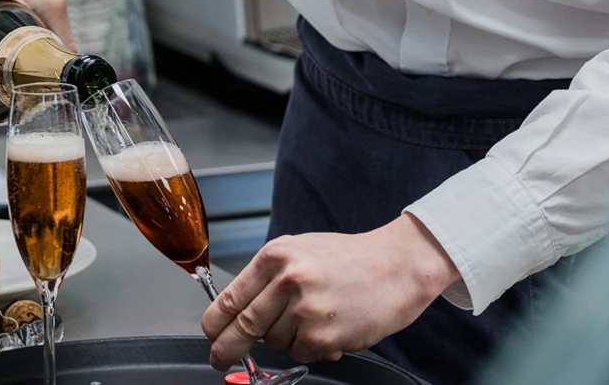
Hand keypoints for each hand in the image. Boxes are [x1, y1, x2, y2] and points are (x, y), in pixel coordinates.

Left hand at [201, 214, 459, 367]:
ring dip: (287, 339)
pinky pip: (300, 354)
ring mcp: (304, 310)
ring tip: (315, 317)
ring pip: (274, 343)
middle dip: (227, 349)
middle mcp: (287, 280)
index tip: (210, 336)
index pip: (229, 298)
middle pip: (241, 327)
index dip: (214, 324)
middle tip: (221, 359)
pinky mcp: (322, 336)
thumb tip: (239, 308)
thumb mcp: (302, 251)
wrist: (397, 266)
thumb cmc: (352, 258)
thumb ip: (270, 276)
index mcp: (276, 256)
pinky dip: (310, 348)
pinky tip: (329, 327)